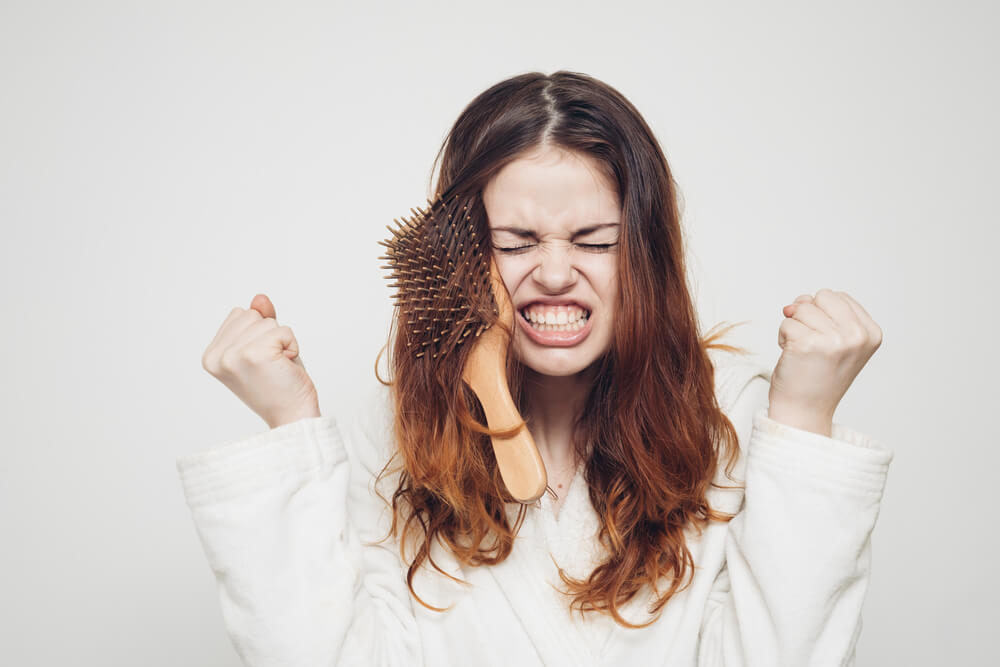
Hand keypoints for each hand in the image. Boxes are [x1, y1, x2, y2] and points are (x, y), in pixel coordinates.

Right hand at [202, 294, 320, 428]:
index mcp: (211, 355)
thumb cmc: (280, 384)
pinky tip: (285, 367)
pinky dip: (292, 346)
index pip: (240, 315)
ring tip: (278, 367)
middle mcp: (217, 356)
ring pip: (268, 321)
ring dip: (282, 342)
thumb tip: (259, 298)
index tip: (261, 361)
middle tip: (272, 366)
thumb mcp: (265, 347)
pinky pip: (283, 330)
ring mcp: (233, 356)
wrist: (292, 415)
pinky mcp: (254, 354)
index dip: (260, 334)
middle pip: (253, 315)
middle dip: (271, 336)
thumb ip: (258, 323)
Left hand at [769, 289, 881, 435]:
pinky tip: (793, 356)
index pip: (838, 296)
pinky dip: (783, 337)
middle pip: (821, 296)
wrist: (805, 410)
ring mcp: (834, 340)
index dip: (823, 313)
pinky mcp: (807, 343)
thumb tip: (792, 305)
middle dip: (808, 315)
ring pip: (801, 308)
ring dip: (794, 327)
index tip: (827, 341)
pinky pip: (786, 323)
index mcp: (871, 333)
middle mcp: (857, 336)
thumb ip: (824, 314)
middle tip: (812, 344)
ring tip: (803, 351)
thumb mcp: (837, 341)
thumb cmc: (818, 375)